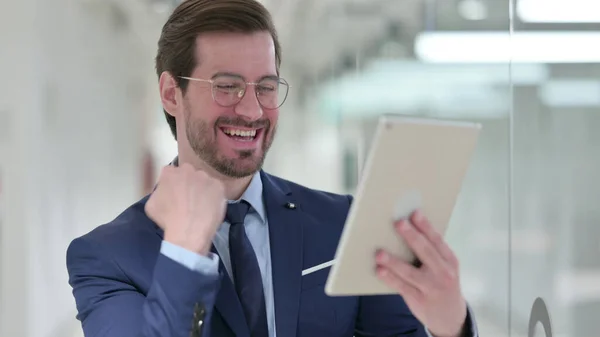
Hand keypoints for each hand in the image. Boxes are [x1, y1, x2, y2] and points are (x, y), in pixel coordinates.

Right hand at [145, 163, 226, 255]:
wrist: (189, 231)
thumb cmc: (167, 219)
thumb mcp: (152, 205)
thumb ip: (159, 191)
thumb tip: (164, 191)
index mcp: (169, 172)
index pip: (171, 173)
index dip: (173, 184)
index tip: (176, 194)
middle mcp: (188, 170)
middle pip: (188, 173)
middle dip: (188, 183)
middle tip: (188, 199)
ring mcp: (205, 177)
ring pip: (203, 180)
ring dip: (202, 189)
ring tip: (201, 205)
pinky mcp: (218, 185)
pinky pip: (216, 188)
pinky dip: (214, 196)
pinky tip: (210, 208)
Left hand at [375, 210, 466, 336]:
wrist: (450, 317)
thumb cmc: (441, 282)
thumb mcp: (444, 266)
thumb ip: (430, 251)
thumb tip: (405, 229)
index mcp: (449, 260)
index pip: (437, 240)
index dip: (426, 226)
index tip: (415, 212)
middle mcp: (443, 273)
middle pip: (425, 251)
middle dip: (411, 236)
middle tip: (398, 223)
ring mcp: (431, 287)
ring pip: (409, 272)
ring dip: (393, 262)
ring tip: (379, 252)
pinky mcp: (419, 300)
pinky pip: (401, 287)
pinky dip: (389, 278)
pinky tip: (379, 270)